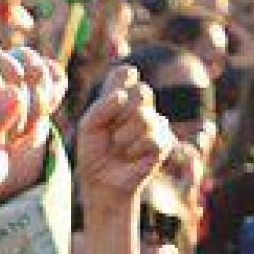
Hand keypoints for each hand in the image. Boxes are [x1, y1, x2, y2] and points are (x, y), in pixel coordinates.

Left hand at [74, 65, 173, 208]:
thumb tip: (123, 95)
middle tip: (111, 130)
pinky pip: (152, 138)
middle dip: (121, 113)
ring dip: (124, 135)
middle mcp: (141, 106)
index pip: (126, 73)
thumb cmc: (94, 151)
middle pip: (142, 90)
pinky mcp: (164, 143)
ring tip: (118, 146)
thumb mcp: (88, 126)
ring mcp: (156, 123)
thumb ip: (102, 107)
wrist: (101, 180)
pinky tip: (131, 156)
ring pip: (145, 116)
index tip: (112, 97)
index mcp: (122, 96)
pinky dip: (135, 149)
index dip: (121, 79)